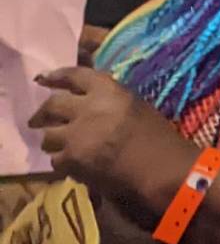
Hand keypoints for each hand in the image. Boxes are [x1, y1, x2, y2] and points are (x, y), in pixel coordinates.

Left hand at [31, 67, 191, 212]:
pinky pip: (56, 159)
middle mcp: (87, 108)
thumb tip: (87, 103)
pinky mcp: (71, 160)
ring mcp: (75, 135)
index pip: (74, 75)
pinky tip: (72, 164)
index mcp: (107, 90)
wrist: (157, 167)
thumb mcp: (134, 106)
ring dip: (53, 140)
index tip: (44, 79)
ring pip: (48, 136)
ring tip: (59, 146)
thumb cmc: (156, 135)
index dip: (57, 76)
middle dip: (41, 113)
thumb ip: (108, 101)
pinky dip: (62, 161)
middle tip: (37, 120)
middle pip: (51, 105)